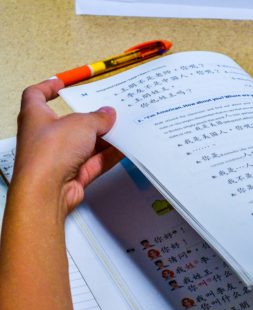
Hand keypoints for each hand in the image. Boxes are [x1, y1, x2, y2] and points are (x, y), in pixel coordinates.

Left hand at [13, 78, 122, 213]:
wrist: (47, 190)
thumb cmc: (50, 151)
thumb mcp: (80, 124)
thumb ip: (98, 118)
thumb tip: (108, 114)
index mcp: (36, 116)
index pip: (36, 96)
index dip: (48, 88)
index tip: (62, 84)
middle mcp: (46, 136)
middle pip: (70, 123)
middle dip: (91, 118)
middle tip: (108, 111)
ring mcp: (59, 157)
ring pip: (86, 145)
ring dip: (104, 139)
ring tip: (123, 129)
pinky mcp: (73, 175)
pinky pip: (94, 162)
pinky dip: (108, 156)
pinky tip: (124, 149)